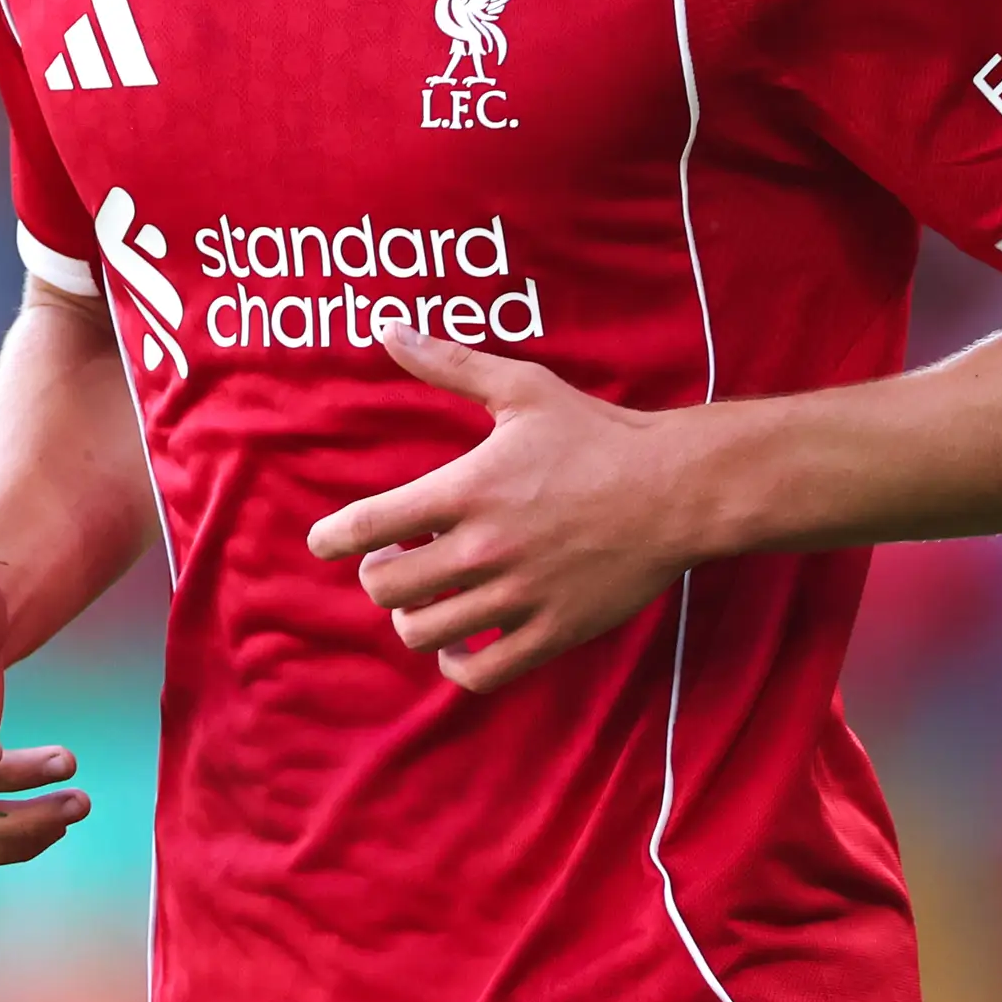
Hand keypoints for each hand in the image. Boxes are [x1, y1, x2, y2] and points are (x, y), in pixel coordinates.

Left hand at [304, 330, 703, 694]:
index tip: (325, 541)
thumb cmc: (597, 435)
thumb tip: (389, 328)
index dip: (332, 538)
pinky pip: (481, 673)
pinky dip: (457, 665)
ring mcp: (519, 597)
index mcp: (467, 491)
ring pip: (424, 632)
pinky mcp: (554, 632)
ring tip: (427, 594)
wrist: (677, 490)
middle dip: (377, 574)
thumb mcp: (521, 389)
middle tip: (395, 557)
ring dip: (413, 616)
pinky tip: (459, 643)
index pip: (368, 524)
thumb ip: (449, 364)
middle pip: (386, 587)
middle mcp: (485, 549)